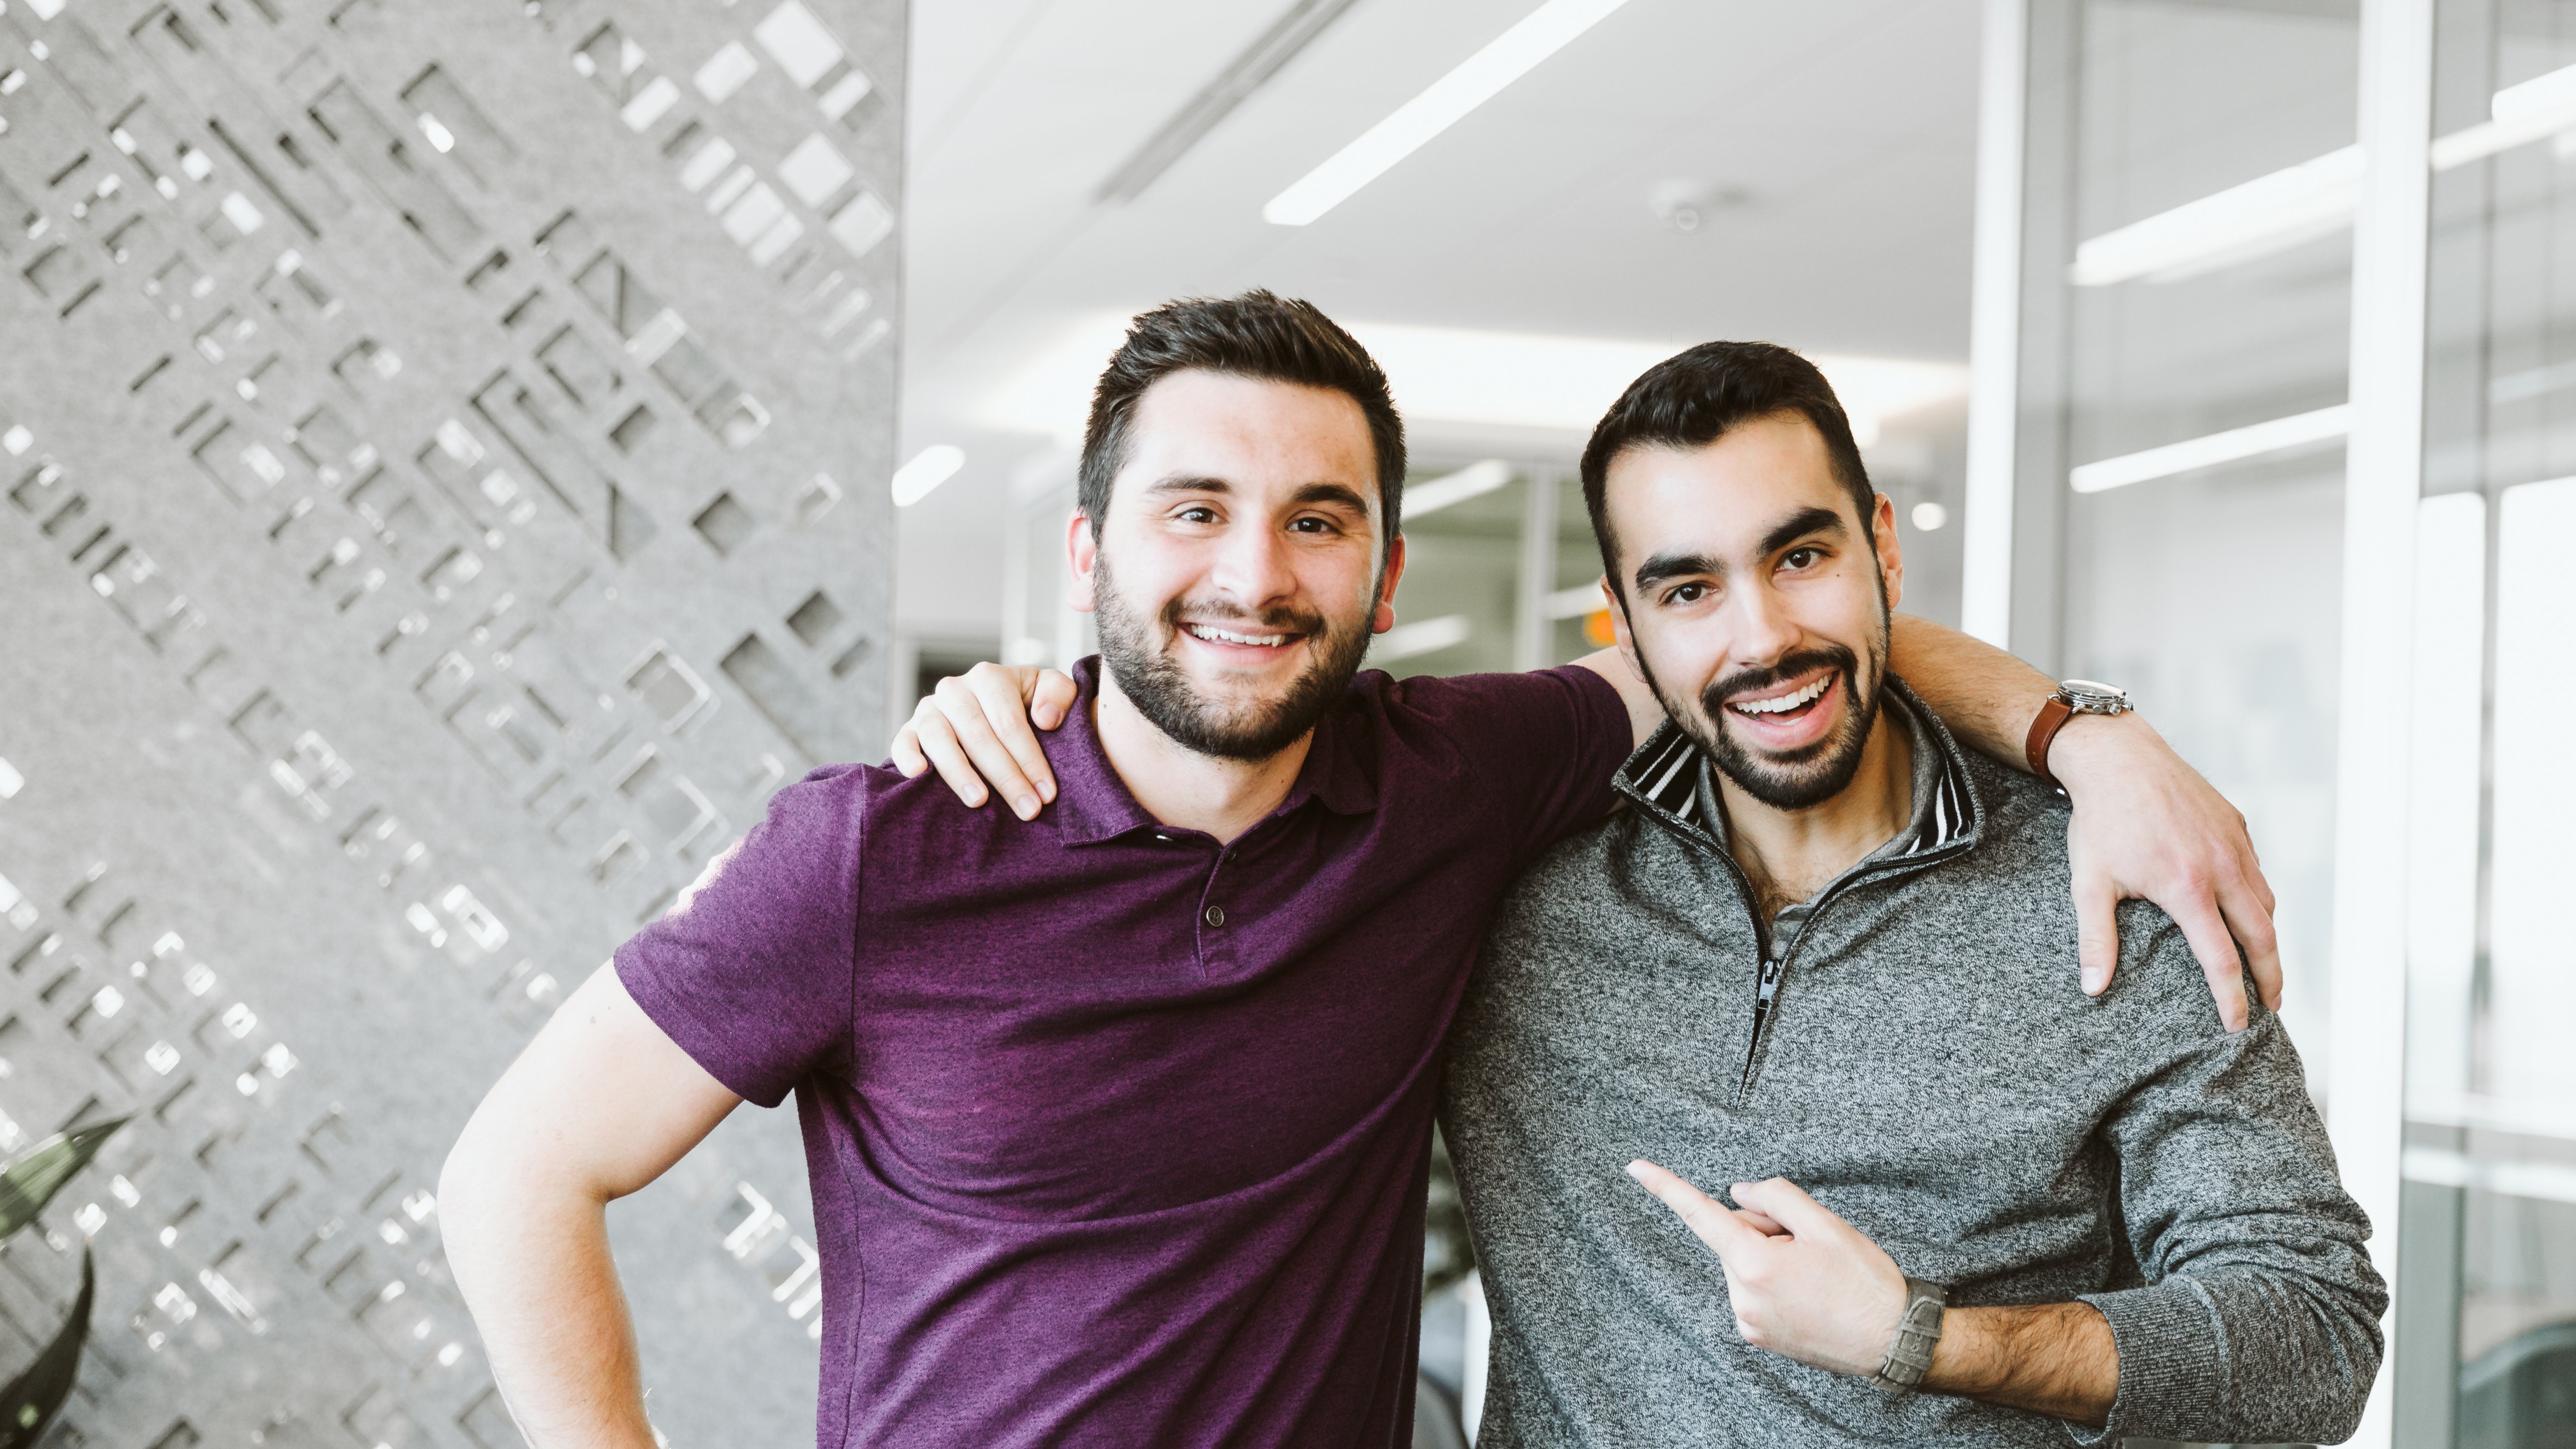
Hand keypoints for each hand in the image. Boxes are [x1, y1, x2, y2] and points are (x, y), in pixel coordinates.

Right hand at [889, 663, 1077, 818]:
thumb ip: (1058, 694)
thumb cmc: (1026, 703)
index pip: (1010, 724)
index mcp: (989, 677)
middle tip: (1027, 809)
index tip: (1047, 793)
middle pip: (979, 737)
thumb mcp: (1049, 689)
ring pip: (941, 740)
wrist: (992, 705)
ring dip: (960, 773)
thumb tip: (1045, 719)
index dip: (1030, 760)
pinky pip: (902, 742)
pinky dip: (907, 758)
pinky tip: (919, 776)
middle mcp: (955, 690)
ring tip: (980, 801)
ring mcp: (928, 709)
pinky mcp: (909, 729)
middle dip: (1007, 777)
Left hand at [1625, 1163, 1903, 1377]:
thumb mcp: (1825, 1224)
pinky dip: (1774, 1280)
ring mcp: (1748, 1321)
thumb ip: (1775, 1197)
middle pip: (1735, 1237)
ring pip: (1744, 1263)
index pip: (1700, 1215)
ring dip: (1771, 1257)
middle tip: (1811, 1246)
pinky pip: (1752, 1289)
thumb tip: (1736, 1193)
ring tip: (1815, 1275)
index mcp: (1754, 1265)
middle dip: (1765, 1230)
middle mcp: (1742, 1297)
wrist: (1894, 1341)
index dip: (1665, 1187)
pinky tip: (1810, 1292)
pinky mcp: (1757, 1336)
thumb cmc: (1865, 1281)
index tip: (1634, 1167)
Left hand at [2049, 713, 2279, 1031]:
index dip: (2232, 999)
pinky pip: (2257, 873)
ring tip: (2264, 967)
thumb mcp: (2088, 883)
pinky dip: (2260, 901)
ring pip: (2266, 903)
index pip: (2221, 960)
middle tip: (2272, 1008)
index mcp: (2188, 888)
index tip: (2237, 1026)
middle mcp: (2222, 868)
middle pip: (2262, 937)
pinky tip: (2248, 915)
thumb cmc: (2100, 822)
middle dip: (2271, 978)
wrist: (2118, 757)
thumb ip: (2095, 939)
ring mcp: (2234, 845)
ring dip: (2269, 940)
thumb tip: (2092, 989)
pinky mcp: (2236, 825)